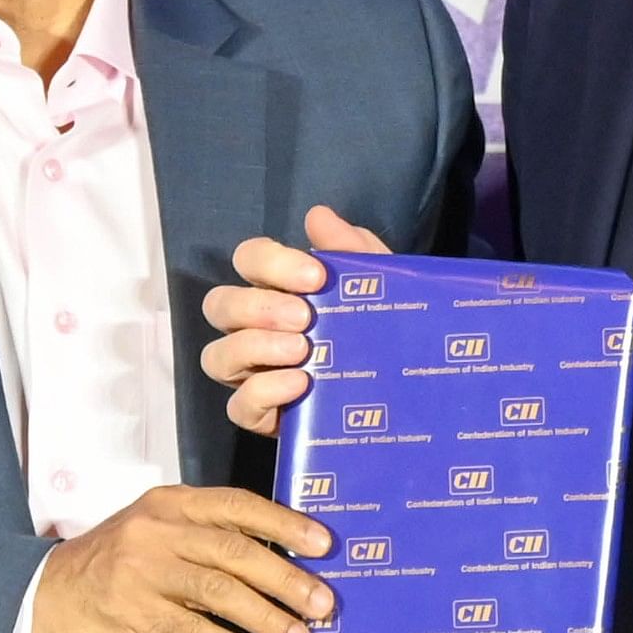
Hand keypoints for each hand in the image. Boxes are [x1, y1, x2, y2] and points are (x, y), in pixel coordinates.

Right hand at [29, 485, 334, 632]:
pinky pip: (193, 630)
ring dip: (267, 617)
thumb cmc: (114, 566)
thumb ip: (207, 539)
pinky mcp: (132, 611)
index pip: (238, 504)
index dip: (285, 522)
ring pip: (220, 591)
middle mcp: (159, 528)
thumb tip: (281, 561)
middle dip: (286, 578)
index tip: (325, 544)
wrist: (43, 596)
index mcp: (173, 502)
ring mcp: (143, 570)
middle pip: (236, 550)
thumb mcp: (158, 534)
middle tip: (324, 603)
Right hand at [197, 206, 389, 437]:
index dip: (271, 263)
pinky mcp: (263, 416)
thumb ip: (353, 251)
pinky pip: (238, 406)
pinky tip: (300, 384)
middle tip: (305, 317)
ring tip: (301, 350)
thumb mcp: (382, 289)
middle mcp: (255, 330)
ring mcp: (253, 375)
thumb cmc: (386, 333)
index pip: (248, 260)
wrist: (416, 397)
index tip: (316, 276)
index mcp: (278, 291)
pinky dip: (263, 391)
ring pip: (216, 356)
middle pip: (219, 305)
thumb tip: (318, 216)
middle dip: (257, 307)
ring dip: (254, 347)